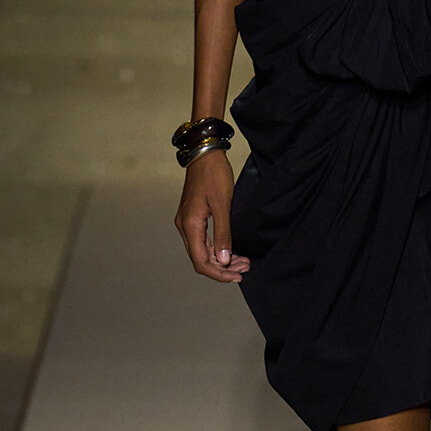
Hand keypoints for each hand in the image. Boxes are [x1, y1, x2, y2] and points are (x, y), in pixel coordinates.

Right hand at [174, 148, 249, 282]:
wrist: (205, 154)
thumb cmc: (214, 175)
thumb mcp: (223, 205)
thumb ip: (223, 234)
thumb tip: (223, 260)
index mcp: (190, 225)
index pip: (201, 261)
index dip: (219, 273)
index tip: (237, 276)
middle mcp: (185, 226)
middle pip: (200, 259)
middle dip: (223, 268)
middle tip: (244, 268)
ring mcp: (187, 222)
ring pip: (202, 251)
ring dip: (221, 259)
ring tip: (242, 261)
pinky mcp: (193, 217)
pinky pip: (203, 241)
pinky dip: (217, 248)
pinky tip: (231, 251)